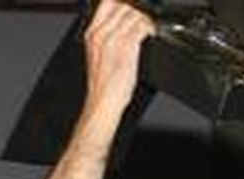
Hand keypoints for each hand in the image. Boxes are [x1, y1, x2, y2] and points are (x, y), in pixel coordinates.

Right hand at [82, 0, 153, 121]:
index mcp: (91, 34)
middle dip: (137, 10)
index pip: (107, 2)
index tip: (132, 8)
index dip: (123, 3)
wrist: (102, 103)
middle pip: (123, 6)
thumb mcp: (98, 55)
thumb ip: (107, 37)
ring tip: (150, 26)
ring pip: (134, 14)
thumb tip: (123, 26)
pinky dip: (150, 28)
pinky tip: (152, 33)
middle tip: (144, 19)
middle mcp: (100, 34)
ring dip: (146, 19)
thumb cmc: (102, 85)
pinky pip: (142, 27)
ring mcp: (112, 40)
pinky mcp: (126, 47)